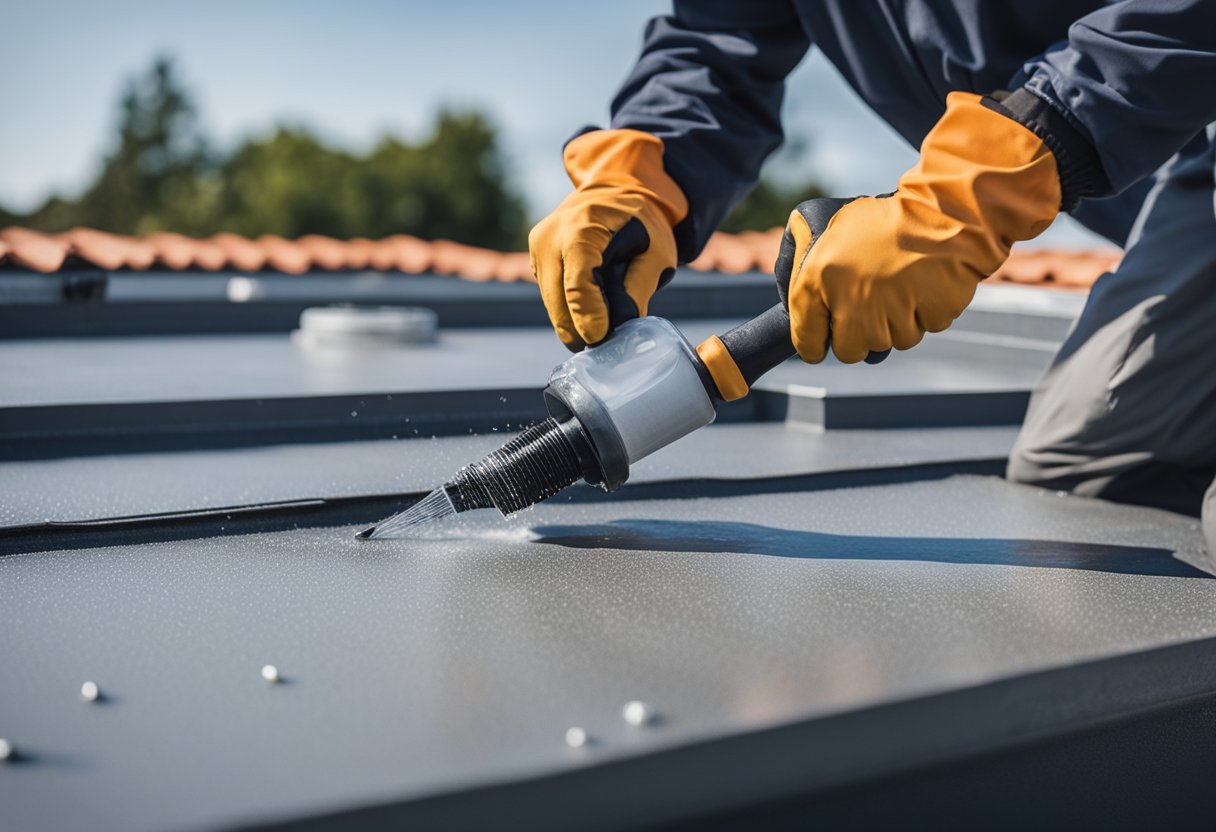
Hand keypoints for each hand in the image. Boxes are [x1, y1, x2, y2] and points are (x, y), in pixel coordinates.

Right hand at [529, 129, 686, 350]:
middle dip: (578, 327)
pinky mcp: (536, 256)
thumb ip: (639, 286)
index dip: (588, 315)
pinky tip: (588, 311)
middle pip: (557, 297)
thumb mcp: (656, 251)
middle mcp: (551, 236)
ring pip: (550, 301)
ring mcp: (538, 246)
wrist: (617, 189)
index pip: (578, 282)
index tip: (600, 338)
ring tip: (599, 329)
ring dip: (572, 320)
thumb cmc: (642, 221)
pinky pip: (550, 293)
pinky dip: (567, 308)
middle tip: (602, 346)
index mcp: (583, 228)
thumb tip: (623, 325)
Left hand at [780, 92, 1061, 363]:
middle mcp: (854, 304)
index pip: (806, 341)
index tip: (820, 339)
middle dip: (856, 334)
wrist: (945, 208)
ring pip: (890, 342)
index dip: (813, 342)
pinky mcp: (932, 316)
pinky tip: (924, 282)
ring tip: (899, 283)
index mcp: (819, 280)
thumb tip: (784, 288)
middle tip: (867, 304)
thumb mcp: (820, 218)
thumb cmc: (880, 216)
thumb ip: (794, 250)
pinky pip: (924, 328)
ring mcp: (895, 314)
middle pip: (849, 351)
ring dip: (894, 321)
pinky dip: (925, 311)